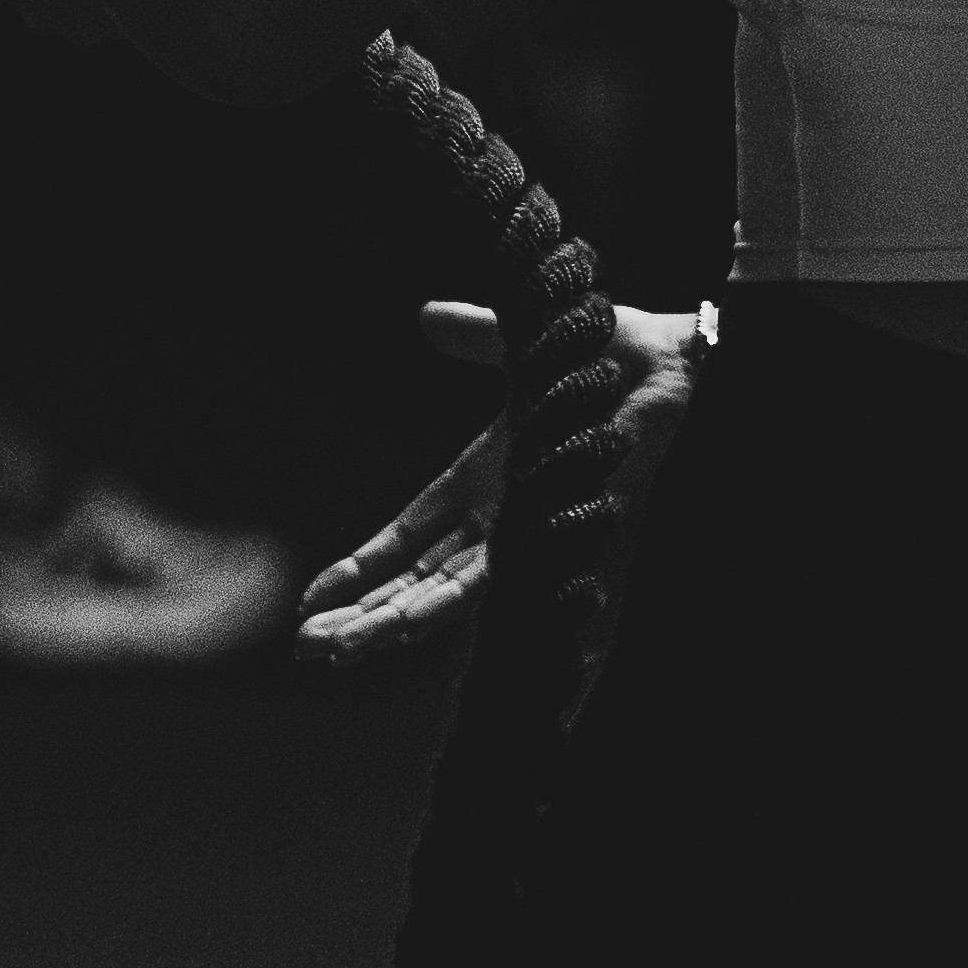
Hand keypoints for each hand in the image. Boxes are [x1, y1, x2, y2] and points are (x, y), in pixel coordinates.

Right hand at [293, 299, 707, 685]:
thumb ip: (474, 338)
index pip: (409, 539)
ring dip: (386, 624)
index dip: (364, 569)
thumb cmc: (604, 355)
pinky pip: (491, 585)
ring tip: (332, 651)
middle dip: (361, 615)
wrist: (662, 359)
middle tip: (305, 649)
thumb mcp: (518, 348)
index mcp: (486, 482)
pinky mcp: (548, 530)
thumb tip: (425, 315)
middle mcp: (501, 519)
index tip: (313, 599)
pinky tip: (408, 634)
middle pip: (415, 581)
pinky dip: (449, 611)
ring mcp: (525, 531)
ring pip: (439, 595)